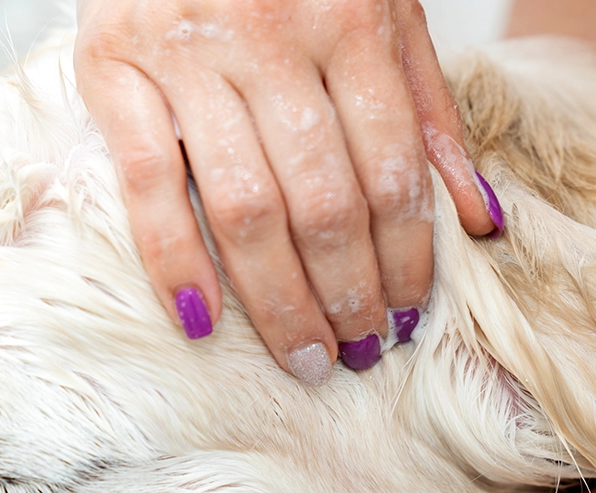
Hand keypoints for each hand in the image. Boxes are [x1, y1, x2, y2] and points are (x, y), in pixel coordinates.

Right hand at [74, 0, 500, 383]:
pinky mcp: (112, 63)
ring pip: (246, 208)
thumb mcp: (387, 13)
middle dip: (348, 295)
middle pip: (324, 205)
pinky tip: (201, 321)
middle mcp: (275, 38)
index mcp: (354, 23)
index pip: (391, 174)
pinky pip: (148, 182)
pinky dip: (172, 258)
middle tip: (358, 353)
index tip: (407, 316)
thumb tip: (482, 222)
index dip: (405, 259)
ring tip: (306, 356)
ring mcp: (188, 52)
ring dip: (280, 300)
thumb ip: (431, 113)